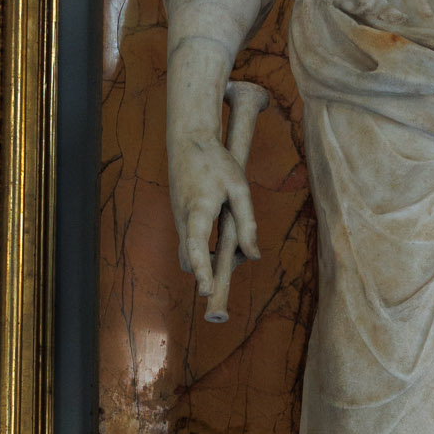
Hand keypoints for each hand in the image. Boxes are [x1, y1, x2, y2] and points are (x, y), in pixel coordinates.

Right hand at [169, 133, 258, 297]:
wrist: (189, 141)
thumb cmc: (217, 162)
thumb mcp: (239, 188)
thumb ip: (247, 223)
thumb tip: (254, 256)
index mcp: (198, 210)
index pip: (197, 247)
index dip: (202, 271)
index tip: (207, 291)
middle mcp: (183, 219)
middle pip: (189, 260)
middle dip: (208, 272)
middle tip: (237, 259)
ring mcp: (178, 220)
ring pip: (189, 254)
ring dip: (209, 259)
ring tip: (236, 245)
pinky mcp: (181, 218)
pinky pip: (191, 243)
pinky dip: (206, 249)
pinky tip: (226, 235)